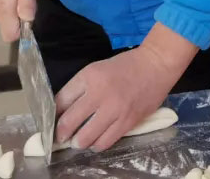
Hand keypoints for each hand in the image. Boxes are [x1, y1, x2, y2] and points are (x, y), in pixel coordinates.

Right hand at [0, 0, 42, 41]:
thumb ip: (28, 1)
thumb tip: (27, 22)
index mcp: (2, 4)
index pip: (10, 35)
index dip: (23, 29)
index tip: (30, 14)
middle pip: (9, 25)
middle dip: (20, 14)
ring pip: (5, 17)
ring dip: (14, 6)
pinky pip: (0, 9)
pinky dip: (8, 1)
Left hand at [55, 23, 196, 151]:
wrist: (156, 65)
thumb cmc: (126, 65)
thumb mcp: (97, 68)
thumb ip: (80, 87)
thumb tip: (63, 110)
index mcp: (89, 76)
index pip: (60, 101)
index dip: (53, 114)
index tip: (53, 121)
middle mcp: (99, 94)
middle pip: (68, 122)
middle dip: (61, 133)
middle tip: (62, 136)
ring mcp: (114, 110)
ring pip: (85, 137)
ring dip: (79, 142)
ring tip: (79, 140)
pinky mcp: (128, 122)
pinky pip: (105, 142)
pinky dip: (96, 145)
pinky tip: (96, 141)